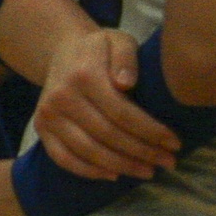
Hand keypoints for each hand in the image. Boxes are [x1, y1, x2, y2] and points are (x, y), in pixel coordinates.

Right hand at [31, 29, 178, 180]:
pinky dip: (89, 171)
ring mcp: (48, 116)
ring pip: (87, 151)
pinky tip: (114, 175)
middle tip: (168, 162)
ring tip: (147, 172)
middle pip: (107, 135)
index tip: (174, 143)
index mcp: (84, 75)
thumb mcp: (118, 40)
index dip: (150, 131)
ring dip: (121, 166)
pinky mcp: (40, 129)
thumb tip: (126, 83)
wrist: (62, 50)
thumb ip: (126, 58)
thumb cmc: (100, 48)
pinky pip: (64, 158)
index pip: (121, 112)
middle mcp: (61, 97)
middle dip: (141, 152)